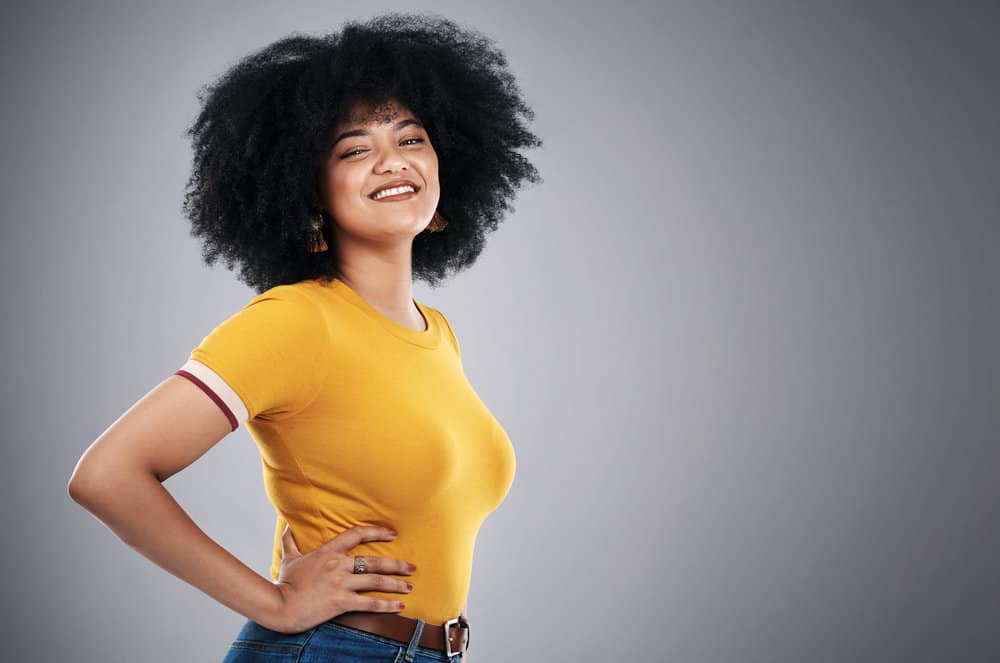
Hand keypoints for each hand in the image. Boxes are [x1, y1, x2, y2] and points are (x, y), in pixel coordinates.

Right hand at [267, 524, 413, 632]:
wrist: (280, 606)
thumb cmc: (285, 583)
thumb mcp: (289, 558)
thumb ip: (290, 540)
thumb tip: (287, 525)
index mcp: (328, 551)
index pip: (357, 535)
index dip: (377, 532)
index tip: (393, 533)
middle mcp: (338, 565)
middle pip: (375, 561)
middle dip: (397, 564)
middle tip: (412, 566)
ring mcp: (341, 583)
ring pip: (376, 581)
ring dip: (396, 583)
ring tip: (410, 585)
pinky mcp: (342, 602)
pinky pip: (369, 603)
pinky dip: (387, 605)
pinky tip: (399, 606)